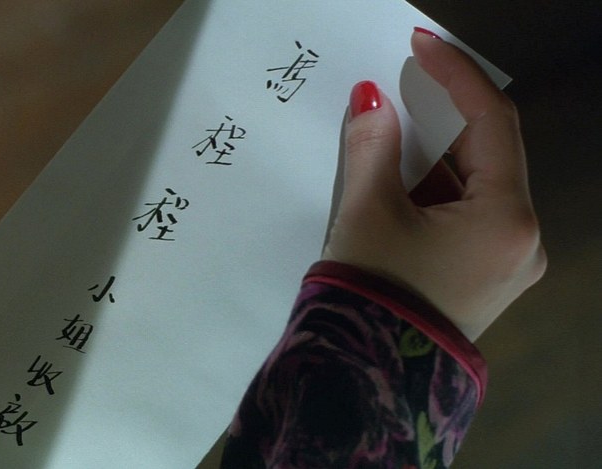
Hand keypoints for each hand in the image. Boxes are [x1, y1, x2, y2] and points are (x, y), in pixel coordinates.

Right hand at [322, 30, 546, 340]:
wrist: (363, 381)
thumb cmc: (372, 290)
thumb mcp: (368, 210)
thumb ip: (373, 144)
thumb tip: (370, 97)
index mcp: (507, 218)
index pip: (491, 124)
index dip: (455, 76)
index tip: (420, 46)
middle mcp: (524, 240)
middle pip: (489, 158)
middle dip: (442, 123)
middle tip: (399, 94)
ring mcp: (510, 264)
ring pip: (478, 189)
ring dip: (435, 163)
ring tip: (388, 151)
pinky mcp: (488, 280)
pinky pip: (471, 219)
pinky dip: (437, 196)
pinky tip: (400, 195)